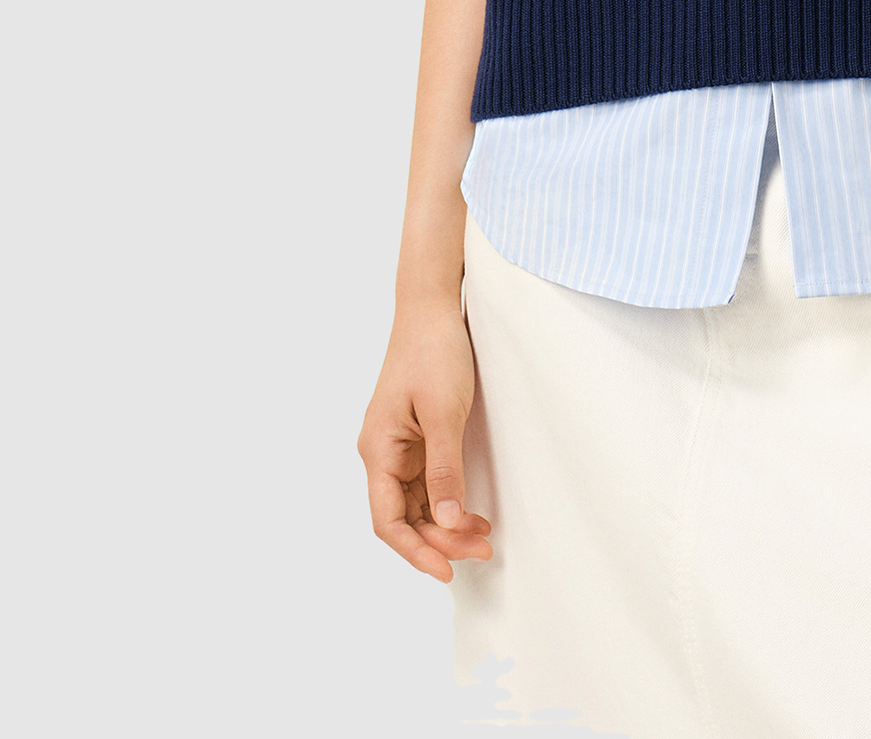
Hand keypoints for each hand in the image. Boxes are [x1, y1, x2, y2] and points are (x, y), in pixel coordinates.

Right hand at [358, 305, 493, 581]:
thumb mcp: (445, 412)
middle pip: (404, 515)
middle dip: (440, 540)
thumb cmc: (434, 352)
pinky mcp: (417, 437)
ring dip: (447, 524)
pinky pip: (428, 482)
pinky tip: (472, 511)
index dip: (415, 550)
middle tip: (481, 551)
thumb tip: (445, 520)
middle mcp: (382, 453)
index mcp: (378, 449)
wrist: (432, 308)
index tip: (446, 571)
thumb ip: (444, 467)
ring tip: (483, 537)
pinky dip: (449, 500)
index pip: (388, 519)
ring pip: (418, 502)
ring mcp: (399, 446)